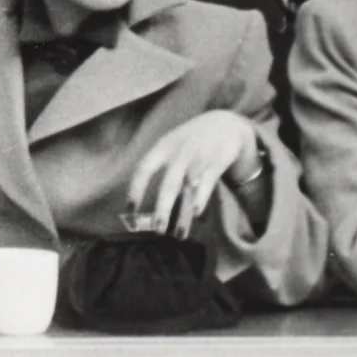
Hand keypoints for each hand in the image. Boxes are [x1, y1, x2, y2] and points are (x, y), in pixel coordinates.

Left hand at [127, 110, 261, 238]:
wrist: (226, 122)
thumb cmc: (192, 140)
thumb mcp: (172, 144)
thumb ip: (161, 166)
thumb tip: (148, 198)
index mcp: (163, 147)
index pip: (143, 169)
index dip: (135, 190)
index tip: (130, 210)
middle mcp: (179, 153)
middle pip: (168, 184)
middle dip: (162, 209)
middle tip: (157, 230)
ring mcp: (199, 157)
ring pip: (188, 189)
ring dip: (183, 213)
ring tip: (178, 234)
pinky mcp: (217, 161)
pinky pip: (207, 182)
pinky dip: (201, 198)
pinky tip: (196, 213)